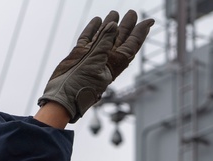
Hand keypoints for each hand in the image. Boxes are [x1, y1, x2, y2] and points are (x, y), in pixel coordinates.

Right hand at [38, 10, 153, 121]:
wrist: (62, 96)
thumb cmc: (81, 85)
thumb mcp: (95, 61)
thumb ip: (104, 41)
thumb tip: (114, 24)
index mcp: (114, 63)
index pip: (131, 45)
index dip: (140, 33)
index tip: (149, 21)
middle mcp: (105, 59)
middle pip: (119, 39)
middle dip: (127, 26)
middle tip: (132, 13)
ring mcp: (92, 57)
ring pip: (104, 37)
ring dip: (110, 25)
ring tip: (115, 13)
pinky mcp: (79, 55)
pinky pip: (88, 39)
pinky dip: (92, 29)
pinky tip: (97, 20)